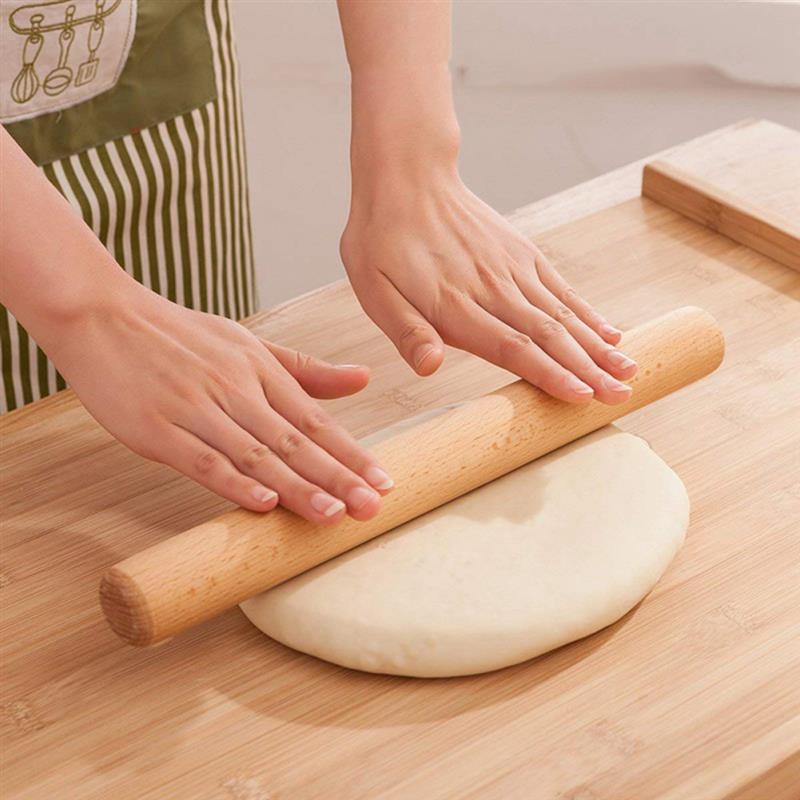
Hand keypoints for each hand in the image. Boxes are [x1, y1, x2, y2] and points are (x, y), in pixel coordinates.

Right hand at [48, 281, 392, 522]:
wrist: (102, 315)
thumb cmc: (179, 334)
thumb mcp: (248, 342)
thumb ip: (305, 368)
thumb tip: (363, 379)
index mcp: (260, 370)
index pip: (314, 420)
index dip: (351, 453)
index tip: (383, 481)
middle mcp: (235, 389)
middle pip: (294, 441)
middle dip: (337, 477)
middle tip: (371, 507)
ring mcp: (196, 409)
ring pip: (255, 453)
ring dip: (296, 486)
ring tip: (332, 514)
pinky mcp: (157, 429)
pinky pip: (201, 460)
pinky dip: (233, 481)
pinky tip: (262, 502)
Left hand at [342, 166, 636, 404]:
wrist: (407, 176)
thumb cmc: (382, 239)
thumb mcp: (374, 288)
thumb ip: (406, 331)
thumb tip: (431, 367)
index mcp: (455, 305)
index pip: (511, 347)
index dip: (548, 374)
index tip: (582, 398)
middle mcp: (493, 289)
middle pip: (548, 335)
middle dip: (587, 369)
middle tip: (620, 396)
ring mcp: (513, 269)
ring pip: (562, 314)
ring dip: (596, 346)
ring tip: (627, 371)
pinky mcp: (522, 253)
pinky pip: (561, 288)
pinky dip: (587, 313)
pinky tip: (609, 332)